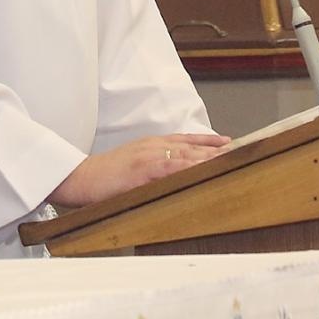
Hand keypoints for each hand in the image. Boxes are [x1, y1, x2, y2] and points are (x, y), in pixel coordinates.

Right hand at [50, 132, 230, 207]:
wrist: (78, 178)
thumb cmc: (103, 177)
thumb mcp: (131, 166)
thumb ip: (152, 168)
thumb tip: (171, 177)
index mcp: (151, 145)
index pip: (186, 140)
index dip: (208, 140)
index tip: (228, 142)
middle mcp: (153, 146)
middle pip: (192, 146)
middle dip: (216, 149)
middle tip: (239, 150)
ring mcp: (148, 156)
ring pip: (185, 154)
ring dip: (209, 156)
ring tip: (230, 158)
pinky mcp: (142, 170)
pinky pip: (170, 167)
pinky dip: (189, 167)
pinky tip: (203, 169)